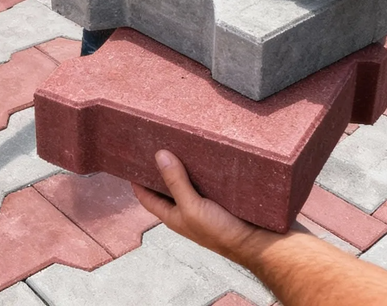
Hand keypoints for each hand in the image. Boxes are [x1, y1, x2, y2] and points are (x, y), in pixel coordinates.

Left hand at [132, 150, 266, 263]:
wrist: (257, 243)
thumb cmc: (222, 233)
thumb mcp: (192, 208)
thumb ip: (176, 183)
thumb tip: (159, 156)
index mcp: (173, 216)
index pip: (146, 197)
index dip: (136, 180)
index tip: (128, 159)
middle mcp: (185, 210)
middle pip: (166, 186)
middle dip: (159, 168)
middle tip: (154, 143)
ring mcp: (203, 205)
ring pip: (187, 181)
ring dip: (182, 165)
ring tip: (178, 143)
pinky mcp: (220, 199)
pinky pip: (206, 181)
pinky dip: (202, 168)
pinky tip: (204, 155)